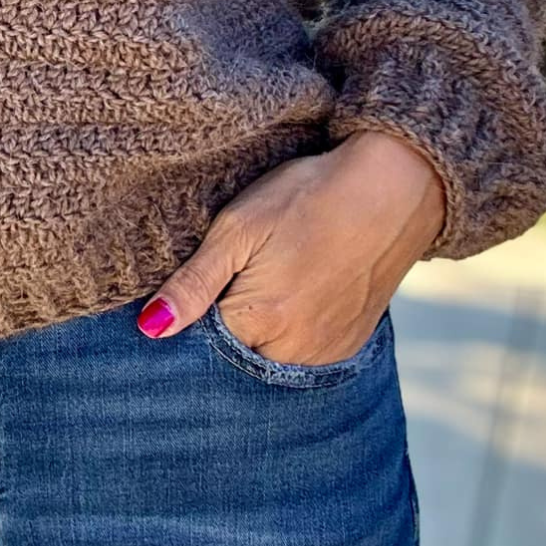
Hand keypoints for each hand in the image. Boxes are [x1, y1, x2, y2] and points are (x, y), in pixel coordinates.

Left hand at [135, 130, 446, 364]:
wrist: (394, 188)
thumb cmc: (308, 197)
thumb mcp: (238, 228)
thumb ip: (194, 284)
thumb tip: (151, 330)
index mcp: (259, 322)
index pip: (200, 342)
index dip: (191, 314)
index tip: (198, 283)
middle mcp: (295, 350)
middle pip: (235, 355)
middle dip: (222, 325)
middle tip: (239, 271)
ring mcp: (327, 351)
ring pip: (269, 357)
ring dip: (257, 332)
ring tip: (270, 276)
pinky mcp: (350, 344)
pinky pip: (303, 354)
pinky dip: (288, 333)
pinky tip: (293, 292)